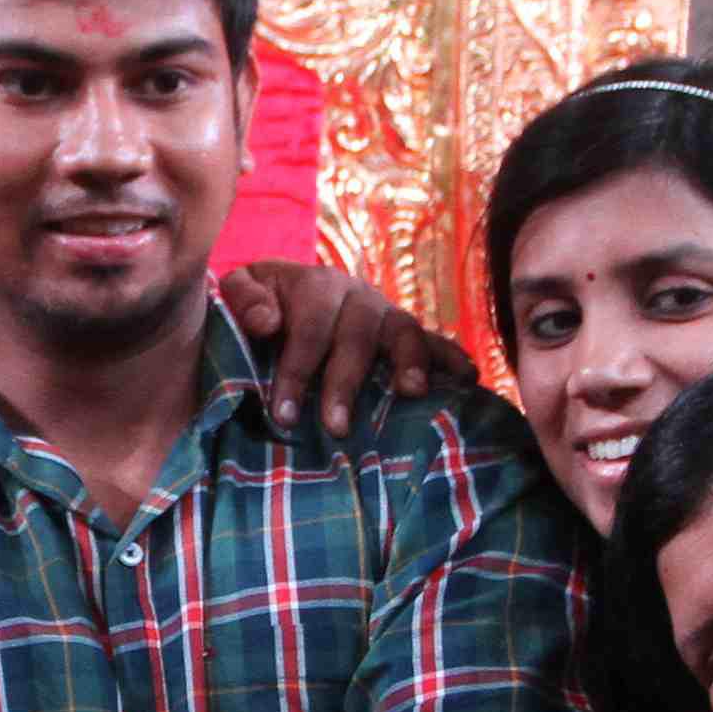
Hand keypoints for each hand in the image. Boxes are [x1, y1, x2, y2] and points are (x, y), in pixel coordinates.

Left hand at [219, 262, 476, 436]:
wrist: (289, 292)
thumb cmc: (263, 302)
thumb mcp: (244, 289)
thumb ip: (244, 298)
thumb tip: (267, 322)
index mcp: (317, 284)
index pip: (309, 328)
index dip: (296, 371)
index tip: (283, 416)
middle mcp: (358, 296)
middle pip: (358, 335)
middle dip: (346, 381)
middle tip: (336, 426)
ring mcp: (387, 314)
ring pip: (404, 332)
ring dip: (410, 361)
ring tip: (411, 393)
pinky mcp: (406, 334)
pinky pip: (436, 342)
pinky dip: (452, 358)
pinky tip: (468, 379)